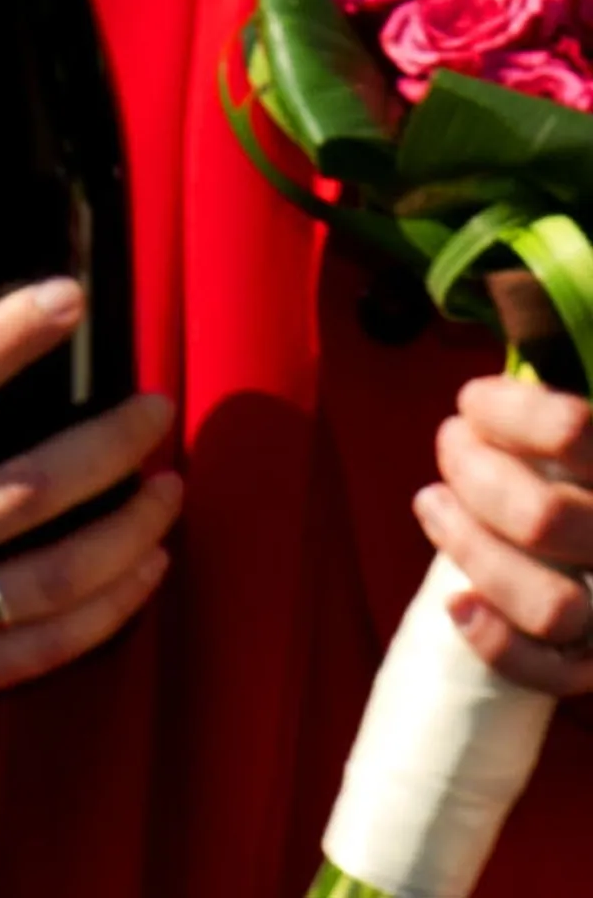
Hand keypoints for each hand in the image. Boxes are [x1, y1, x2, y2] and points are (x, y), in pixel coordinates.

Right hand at [0, 282, 179, 729]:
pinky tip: (148, 567)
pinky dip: (112, 606)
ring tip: (169, 489)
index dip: (3, 339)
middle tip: (157, 409)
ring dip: (128, 530)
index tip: (67, 300)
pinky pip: (50, 646)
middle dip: (108, 443)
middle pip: (24, 486)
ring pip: (54, 573)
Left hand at [420, 367, 592, 691]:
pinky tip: (456, 604)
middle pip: (543, 519)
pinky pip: (554, 673)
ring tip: (433, 503)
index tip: (472, 402)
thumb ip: (555, 404)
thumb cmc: (578, 470)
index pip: (572, 430)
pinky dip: (498, 643)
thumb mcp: (578, 429)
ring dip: (470, 549)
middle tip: (450, 445)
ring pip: (548, 605)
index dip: (507, 412)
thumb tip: (510, 337)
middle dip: (472, 475)